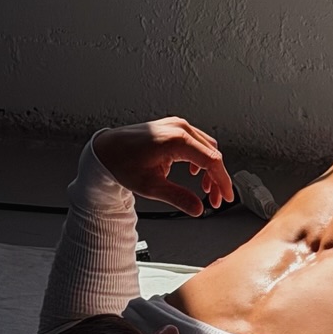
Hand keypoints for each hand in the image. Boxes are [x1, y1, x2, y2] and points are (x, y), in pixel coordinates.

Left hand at [92, 118, 233, 216]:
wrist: (106, 150)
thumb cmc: (122, 163)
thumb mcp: (150, 186)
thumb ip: (177, 197)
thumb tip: (198, 208)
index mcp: (176, 140)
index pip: (211, 160)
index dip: (222, 181)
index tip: (226, 196)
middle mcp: (180, 128)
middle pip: (212, 154)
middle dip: (216, 178)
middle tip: (215, 199)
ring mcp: (177, 125)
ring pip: (207, 147)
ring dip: (209, 169)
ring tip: (205, 189)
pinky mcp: (174, 128)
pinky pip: (197, 142)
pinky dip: (200, 159)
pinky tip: (194, 173)